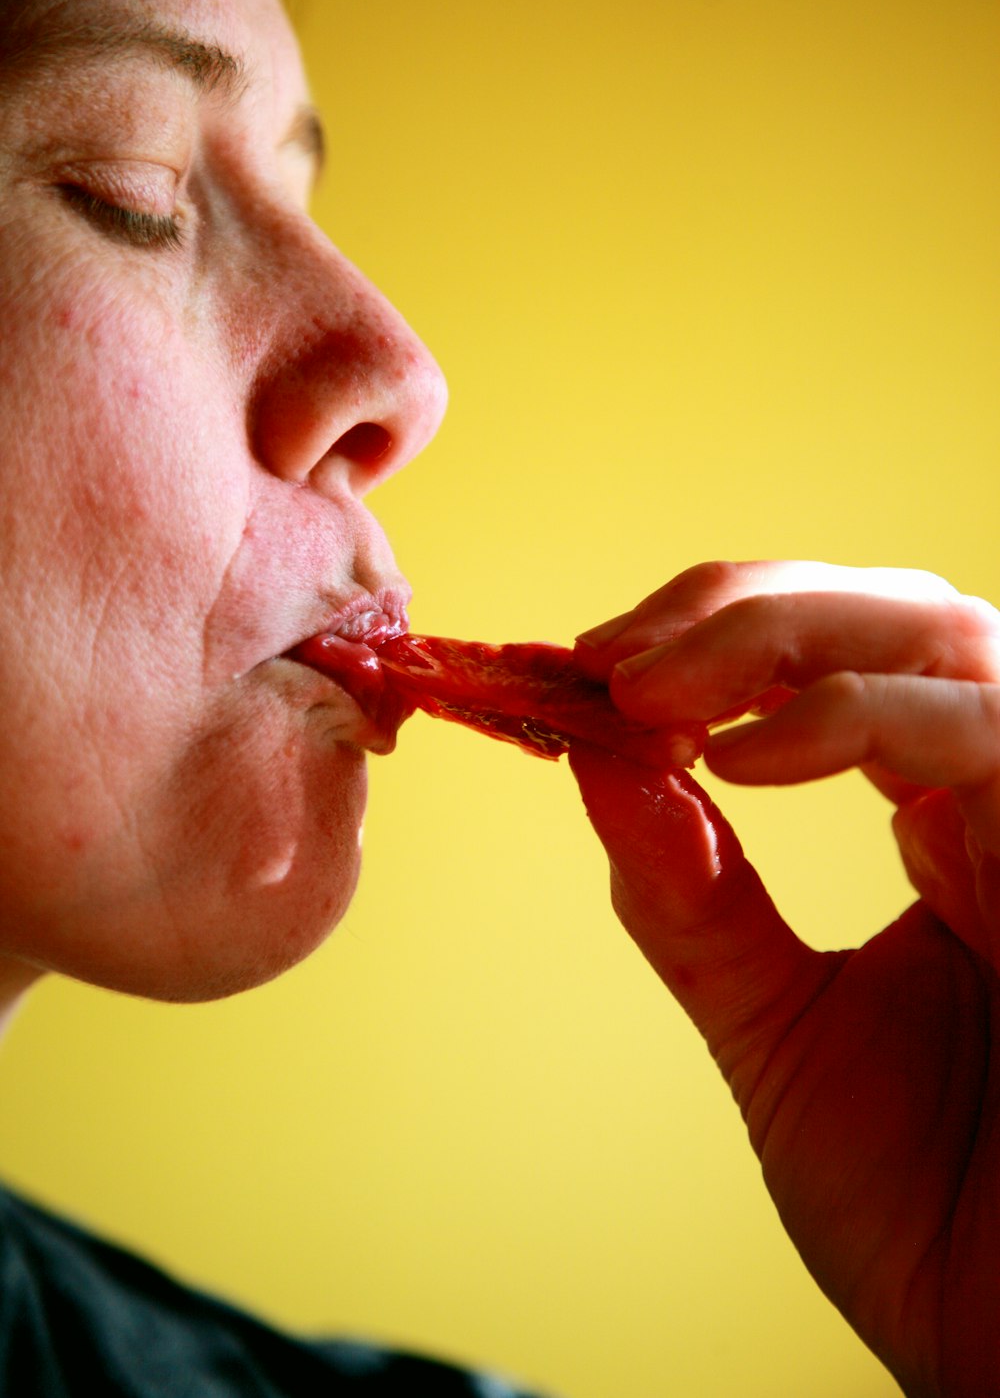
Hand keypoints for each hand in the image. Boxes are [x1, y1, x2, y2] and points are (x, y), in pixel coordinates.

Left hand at [570, 561, 999, 1397]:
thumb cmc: (930, 1210)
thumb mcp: (775, 1031)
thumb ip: (693, 900)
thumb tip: (595, 769)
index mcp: (941, 824)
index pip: (834, 665)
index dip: (709, 641)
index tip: (583, 670)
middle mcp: (999, 801)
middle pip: (891, 613)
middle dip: (739, 610)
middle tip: (605, 658)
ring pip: (944, 635)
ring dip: (782, 635)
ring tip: (648, 690)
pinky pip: (989, 731)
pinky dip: (859, 716)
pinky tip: (745, 759)